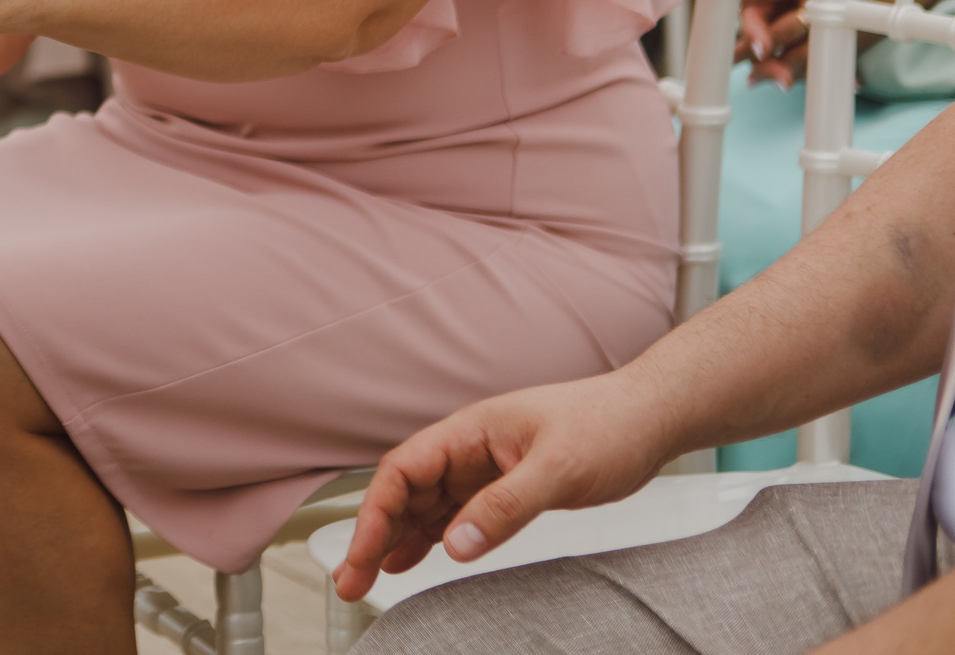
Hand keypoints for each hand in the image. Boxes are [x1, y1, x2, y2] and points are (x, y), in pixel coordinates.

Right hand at [330, 373, 673, 602]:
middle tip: (349, 581)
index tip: (361, 554)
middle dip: (371, 533)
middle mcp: (467, 448)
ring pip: (423, 506)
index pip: (402, 470)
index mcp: (468, 431)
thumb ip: (506, 507)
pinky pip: (452, 515)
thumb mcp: (558, 470)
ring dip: (393, 539)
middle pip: (403, 491)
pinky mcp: (502, 487)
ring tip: (367, 579)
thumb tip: (456, 546)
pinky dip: (426, 539)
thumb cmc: (608, 426)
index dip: (374, 512)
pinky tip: (409, 560)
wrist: (650, 418)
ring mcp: (483, 468)